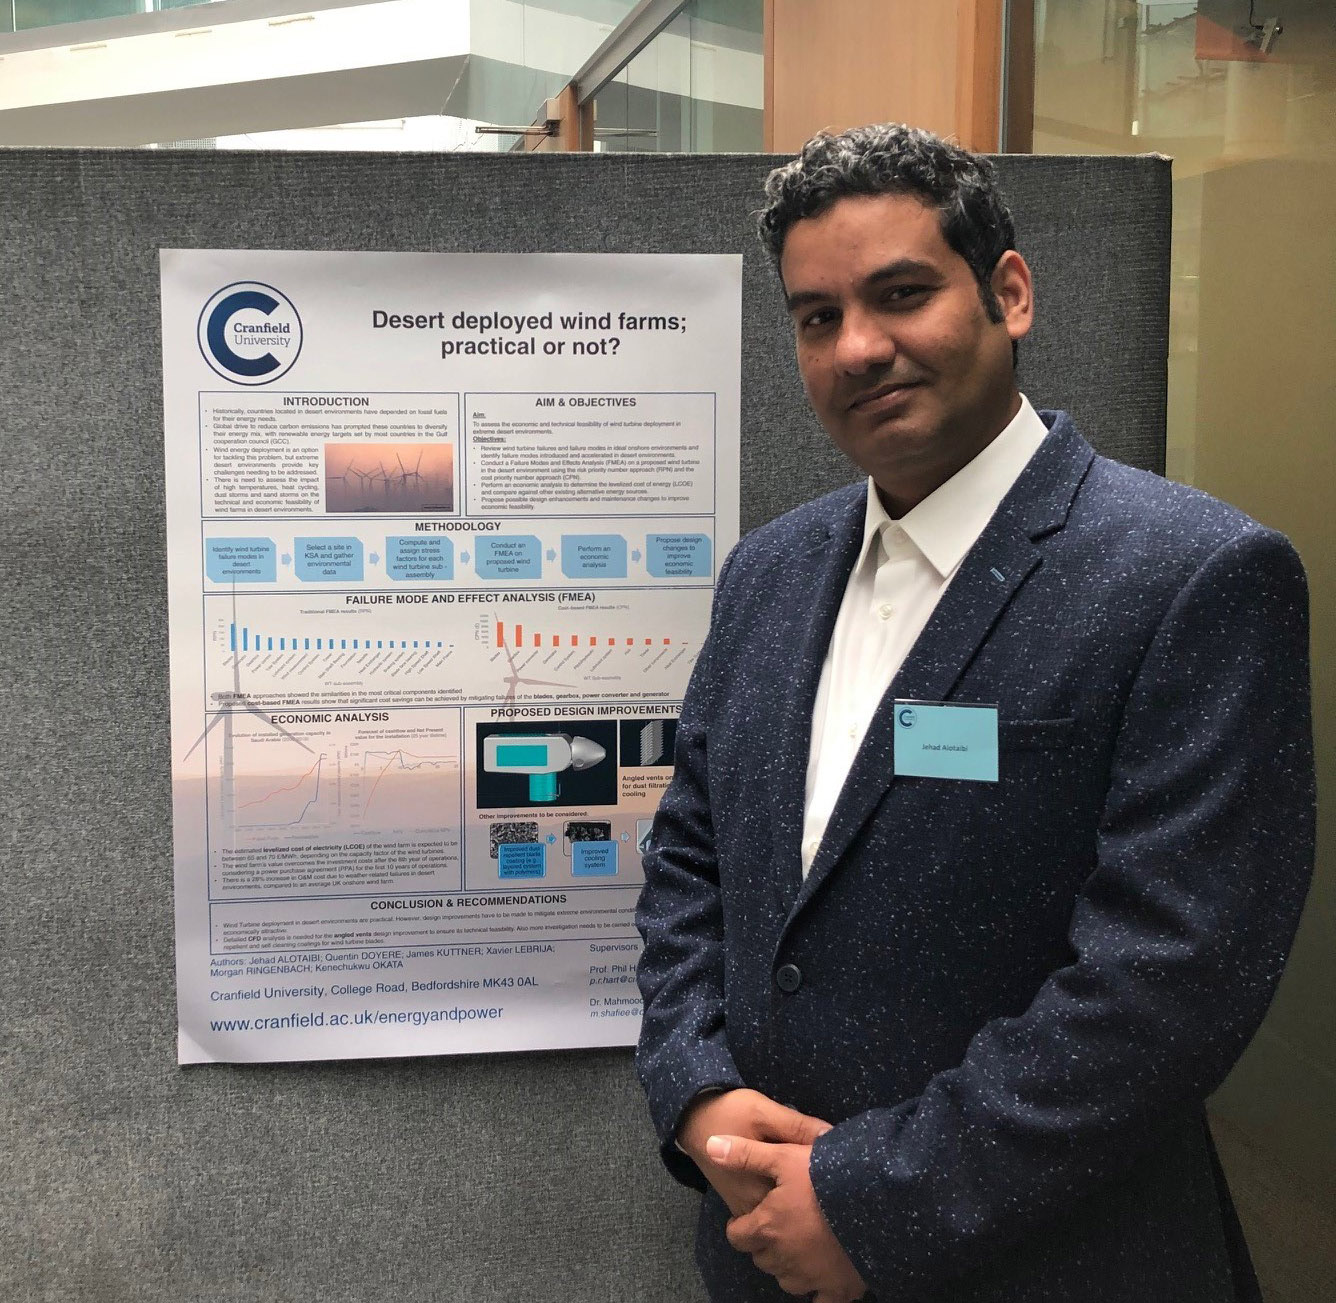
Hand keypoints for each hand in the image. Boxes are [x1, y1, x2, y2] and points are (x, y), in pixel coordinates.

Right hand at [676, 1088, 831, 1216]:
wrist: (691, 1118)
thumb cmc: (729, 1112)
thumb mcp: (764, 1112)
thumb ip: (797, 1126)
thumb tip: (832, 1137)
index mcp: (763, 1186)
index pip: (805, 1193)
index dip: (824, 1182)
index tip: (837, 1167)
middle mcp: (754, 1205)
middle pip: (794, 1205)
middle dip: (813, 1190)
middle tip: (829, 1170)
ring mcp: (746, 1207)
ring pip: (782, 1208)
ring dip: (798, 1194)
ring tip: (816, 1176)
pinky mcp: (741, 1202)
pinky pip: (769, 1205)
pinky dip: (783, 1195)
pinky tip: (794, 1180)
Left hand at [708, 1134, 867, 1302]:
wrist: (876, 1201)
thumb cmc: (825, 1176)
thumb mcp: (783, 1156)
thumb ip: (745, 1155)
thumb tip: (711, 1146)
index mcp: (767, 1228)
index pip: (737, 1237)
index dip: (740, 1226)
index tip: (748, 1217)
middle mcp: (784, 1258)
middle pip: (762, 1258)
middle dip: (764, 1243)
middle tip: (778, 1224)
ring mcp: (811, 1277)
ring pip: (786, 1279)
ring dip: (787, 1265)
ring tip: (799, 1244)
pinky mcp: (838, 1289)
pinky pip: (819, 1301)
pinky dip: (817, 1292)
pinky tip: (822, 1278)